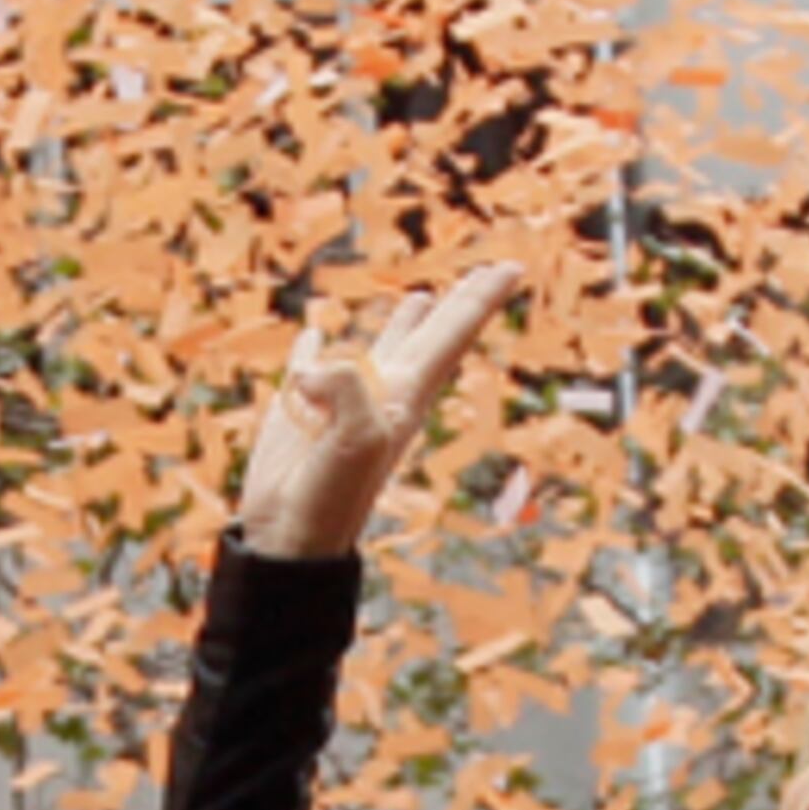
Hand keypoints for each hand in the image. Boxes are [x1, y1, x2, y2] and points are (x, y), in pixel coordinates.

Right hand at [235, 265, 526, 562]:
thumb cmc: (331, 497)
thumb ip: (347, 389)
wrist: (293, 542)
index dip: (481, 299)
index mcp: (404, 397)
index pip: (451, 335)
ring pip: (383, 350)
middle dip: (462, 302)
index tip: (515, 268)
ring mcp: (345, 404)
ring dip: (405, 323)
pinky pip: (311, 367)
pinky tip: (314, 332)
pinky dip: (313, 347)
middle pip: (432, 336)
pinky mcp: (303, 411)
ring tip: (421, 297)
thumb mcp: (353, 439)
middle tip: (492, 272)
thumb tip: (320, 364)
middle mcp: (384, 397)